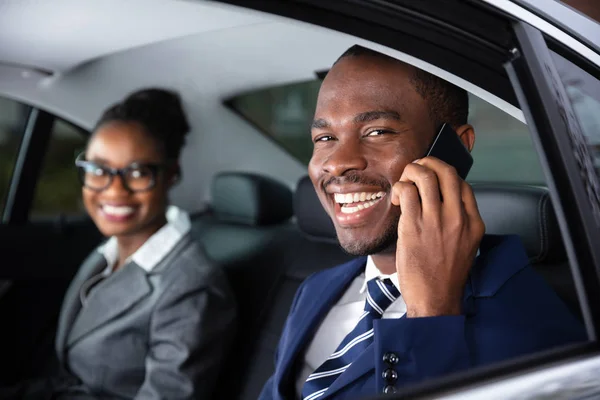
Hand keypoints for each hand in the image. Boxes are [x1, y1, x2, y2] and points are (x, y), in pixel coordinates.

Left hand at [391, 157, 484, 317]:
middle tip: (416, 169)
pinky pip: (407, 192)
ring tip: (404, 183)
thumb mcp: (465, 245)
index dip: (445, 175)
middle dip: (428, 162)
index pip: (463, 184)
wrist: (435, 299)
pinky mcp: (414, 226)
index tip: (432, 179)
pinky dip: (400, 189)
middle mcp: (458, 218)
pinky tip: (397, 199)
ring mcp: (436, 220)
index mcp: (474, 222)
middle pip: (447, 172)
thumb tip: (440, 200)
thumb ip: (458, 222)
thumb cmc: (445, 275)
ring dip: (410, 172)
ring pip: (425, 176)